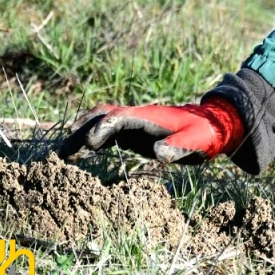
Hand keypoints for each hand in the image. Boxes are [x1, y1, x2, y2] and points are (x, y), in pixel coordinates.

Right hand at [57, 95, 245, 163]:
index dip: (102, 129)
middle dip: (81, 131)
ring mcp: (134, 124)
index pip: (119, 118)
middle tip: (61, 152)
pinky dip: (91, 142)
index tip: (88, 144)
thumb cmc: (204, 133)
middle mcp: (137, 117)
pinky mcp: (134, 134)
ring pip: (100, 125)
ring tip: (62, 157)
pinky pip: (107, 135)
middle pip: (101, 117)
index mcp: (149, 117)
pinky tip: (79, 157)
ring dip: (81, 137)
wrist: (213, 126)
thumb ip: (177, 147)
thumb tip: (159, 153)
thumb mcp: (195, 141)